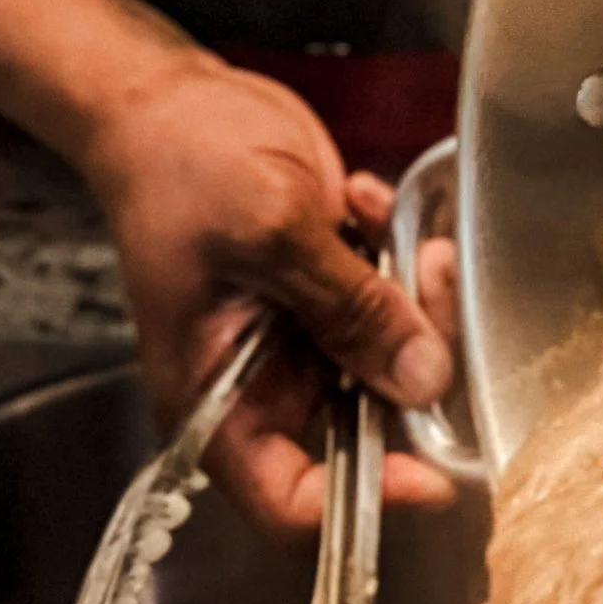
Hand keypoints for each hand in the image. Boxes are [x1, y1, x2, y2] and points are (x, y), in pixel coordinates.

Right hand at [75, 52, 456, 535]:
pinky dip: (395, 254)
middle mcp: (263, 382)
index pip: (292, 502)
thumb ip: (350, 307)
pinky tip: (363, 201)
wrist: (167, 101)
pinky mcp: (327, 288)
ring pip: (392, 361)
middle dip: (414, 370)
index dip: (367, 497)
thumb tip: (424, 378)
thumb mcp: (269, 230)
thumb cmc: (179, 166)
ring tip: (408, 238)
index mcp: (220, 401)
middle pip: (365, 430)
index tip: (435, 468)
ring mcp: (300, 335)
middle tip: (432, 288)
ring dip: (415, 301)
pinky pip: (389, 300)